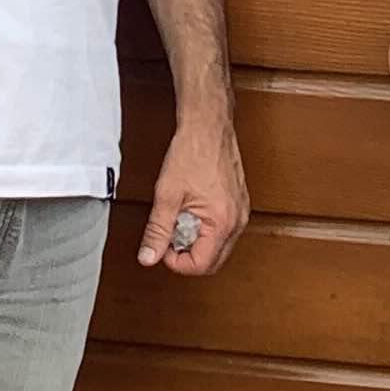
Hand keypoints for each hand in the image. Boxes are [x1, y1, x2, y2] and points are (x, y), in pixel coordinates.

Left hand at [138, 110, 249, 277]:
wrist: (208, 125)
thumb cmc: (193, 152)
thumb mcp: (167, 195)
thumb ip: (157, 230)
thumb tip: (148, 255)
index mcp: (222, 222)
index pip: (201, 265)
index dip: (177, 263)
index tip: (162, 248)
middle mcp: (237, 221)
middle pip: (213, 261)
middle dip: (187, 255)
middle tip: (168, 239)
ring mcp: (240, 212)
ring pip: (219, 246)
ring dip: (197, 242)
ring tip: (179, 221)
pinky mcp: (238, 203)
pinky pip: (224, 229)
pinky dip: (206, 229)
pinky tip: (191, 212)